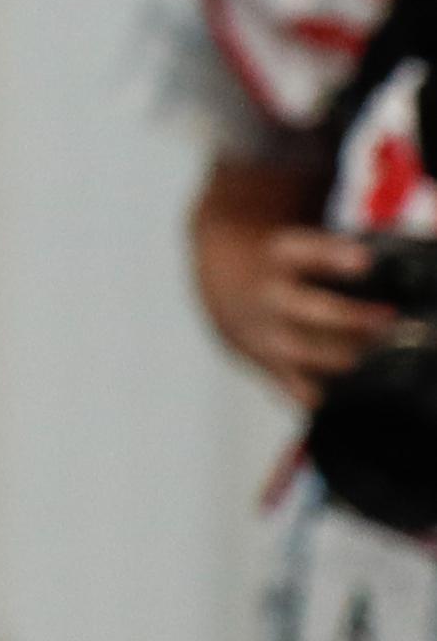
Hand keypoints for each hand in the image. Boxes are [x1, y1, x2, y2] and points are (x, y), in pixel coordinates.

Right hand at [192, 154, 390, 408]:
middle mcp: (269, 296)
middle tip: (391, 320)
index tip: (365, 260)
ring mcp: (266, 334)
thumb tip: (414, 255)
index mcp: (279, 256)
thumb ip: (344, 253)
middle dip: (351, 318)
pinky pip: (298, 389)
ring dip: (346, 359)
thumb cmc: (289, 266)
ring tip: (385, 363)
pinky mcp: (269, 367)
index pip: (304, 251)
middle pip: (308, 310)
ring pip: (305, 353)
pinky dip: (326, 395)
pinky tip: (357, 397)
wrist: (227, 288)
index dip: (333, 256)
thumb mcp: (303, 243)